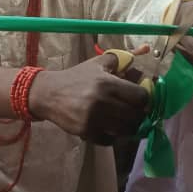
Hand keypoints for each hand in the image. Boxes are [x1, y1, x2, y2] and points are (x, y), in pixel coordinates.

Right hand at [28, 53, 150, 144]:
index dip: (144, 100)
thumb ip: (120, 59)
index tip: (139, 100)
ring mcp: (94, 119)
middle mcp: (102, 102)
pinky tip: (107, 128)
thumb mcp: (97, 63)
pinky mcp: (86, 132)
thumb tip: (144, 51)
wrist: (49, 94)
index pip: (141, 97)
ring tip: (122, 121)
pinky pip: (110, 140)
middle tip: (134, 113)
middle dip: (138, 115)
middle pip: (136, 116)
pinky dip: (112, 136)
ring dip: (127, 127)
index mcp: (108, 83)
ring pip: (125, 130)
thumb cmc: (76, 77)